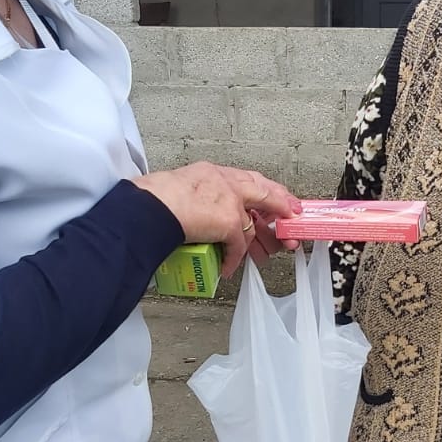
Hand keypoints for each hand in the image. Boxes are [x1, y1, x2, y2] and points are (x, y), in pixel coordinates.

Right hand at [134, 164, 300, 276]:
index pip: (247, 179)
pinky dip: (234, 259)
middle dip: (281, 206)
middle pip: (264, 192)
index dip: (266, 190)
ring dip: (261, 241)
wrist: (149, 207)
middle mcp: (225, 182)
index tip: (278, 197)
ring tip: (269, 251)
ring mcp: (230, 202)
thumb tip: (195, 213)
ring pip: (253, 225)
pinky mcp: (229, 222)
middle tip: (292, 218)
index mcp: (212, 172)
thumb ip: (196, 198)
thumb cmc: (152, 200)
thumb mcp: (178, 188)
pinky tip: (228, 268)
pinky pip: (239, 246)